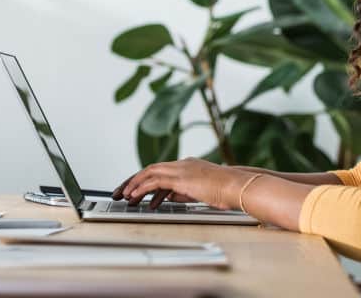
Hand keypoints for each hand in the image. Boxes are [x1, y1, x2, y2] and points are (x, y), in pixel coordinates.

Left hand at [111, 157, 254, 209]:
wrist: (238, 187)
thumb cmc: (227, 191)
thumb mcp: (201, 192)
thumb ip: (183, 192)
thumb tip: (170, 196)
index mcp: (188, 166)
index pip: (160, 170)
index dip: (144, 179)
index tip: (134, 188)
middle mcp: (182, 164)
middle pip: (151, 169)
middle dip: (134, 180)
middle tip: (121, 191)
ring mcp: (182, 169)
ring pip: (149, 172)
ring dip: (134, 184)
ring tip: (124, 195)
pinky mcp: (181, 178)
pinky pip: (155, 181)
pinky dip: (141, 187)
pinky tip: (134, 195)